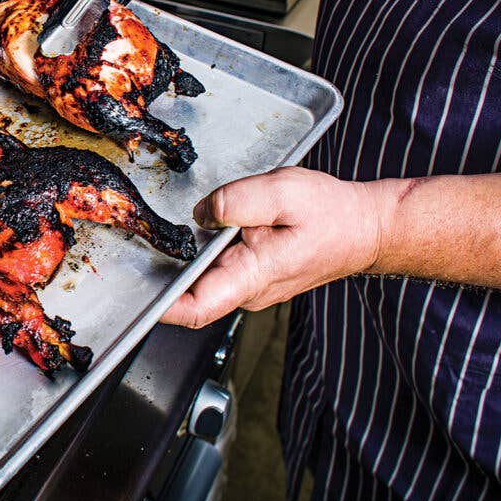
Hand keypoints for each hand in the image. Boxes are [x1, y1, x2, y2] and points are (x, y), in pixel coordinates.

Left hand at [162, 167, 383, 327]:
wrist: (367, 227)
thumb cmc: (332, 214)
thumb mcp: (282, 192)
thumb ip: (235, 201)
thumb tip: (200, 212)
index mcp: (251, 276)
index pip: (196, 308)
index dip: (161, 307)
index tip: (134, 297)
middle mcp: (247, 290)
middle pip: (191, 291)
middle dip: (165, 270)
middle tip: (144, 241)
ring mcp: (250, 286)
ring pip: (204, 277)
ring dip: (188, 255)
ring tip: (183, 227)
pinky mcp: (253, 274)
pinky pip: (219, 267)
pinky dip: (208, 249)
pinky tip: (211, 226)